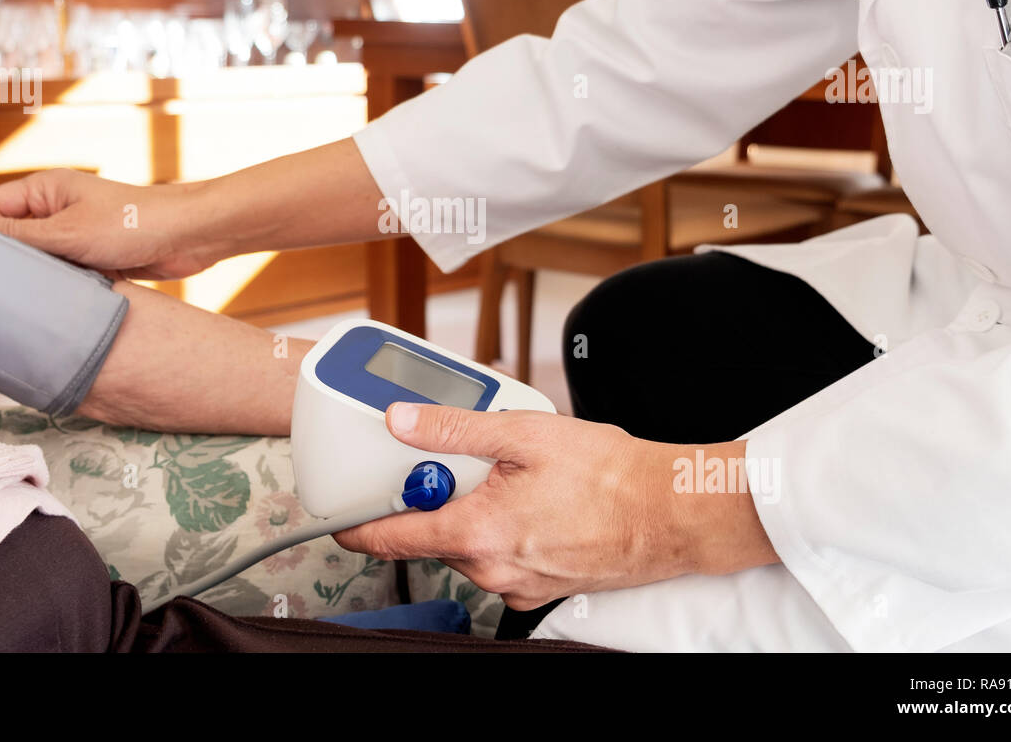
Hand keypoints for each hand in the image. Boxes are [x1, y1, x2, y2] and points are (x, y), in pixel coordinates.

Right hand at [0, 169, 215, 279]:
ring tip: (53, 290)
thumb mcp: (67, 232)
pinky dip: (67, 285)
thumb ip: (19, 234)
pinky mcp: (94, 255)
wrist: (188, 237)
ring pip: (40, 260)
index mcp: (46, 189)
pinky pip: (65, 273)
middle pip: (13, 237)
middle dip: (16, 260)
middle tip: (18, 284)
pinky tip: (72, 298)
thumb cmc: (132, 224)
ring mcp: (76, 232)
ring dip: (45, 276)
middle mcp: (57, 208)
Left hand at [334, 403, 755, 611]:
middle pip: (433, 535)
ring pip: (469, 545)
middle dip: (437, 497)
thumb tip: (403, 421)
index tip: (339, 514)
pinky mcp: (541, 589)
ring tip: (514, 476)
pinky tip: (535, 503)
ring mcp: (517, 585)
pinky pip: (501, 559)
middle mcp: (492, 569)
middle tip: (464, 460)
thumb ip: (454, 428)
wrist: (670, 513)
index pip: (392, 538)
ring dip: (474, 512)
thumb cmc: (610, 475)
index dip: (358, 524)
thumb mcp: (523, 433)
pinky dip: (503, 531)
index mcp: (477, 532)